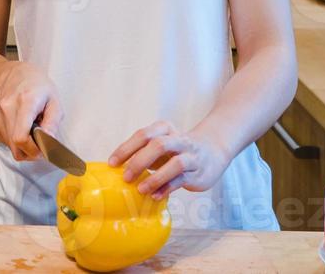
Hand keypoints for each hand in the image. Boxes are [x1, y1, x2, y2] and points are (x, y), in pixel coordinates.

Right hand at [0, 61, 62, 161]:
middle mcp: (6, 109)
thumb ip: (52, 123)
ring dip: (23, 145)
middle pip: (16, 147)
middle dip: (31, 151)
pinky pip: (5, 141)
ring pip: (10, 147)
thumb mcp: (54, 101)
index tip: (43, 148)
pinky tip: (21, 127)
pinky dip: (14, 140)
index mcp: (24, 102)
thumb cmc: (38, 86)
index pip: (21, 138)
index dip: (33, 150)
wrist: (15, 74)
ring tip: (31, 129)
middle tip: (41, 142)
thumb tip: (49, 143)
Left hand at [108, 121, 231, 199]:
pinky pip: (182, 180)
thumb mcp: (161, 146)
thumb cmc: (177, 150)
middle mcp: (179, 140)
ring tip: (140, 189)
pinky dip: (167, 188)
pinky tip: (155, 196)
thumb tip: (117, 169)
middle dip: (139, 161)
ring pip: (175, 163)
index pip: (142, 135)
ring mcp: (191, 156)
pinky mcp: (198, 172)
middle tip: (125, 177)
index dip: (126, 148)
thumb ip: (143, 153)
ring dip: (155, 177)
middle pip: (158, 145)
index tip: (112, 163)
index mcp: (165, 129)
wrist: (213, 151)